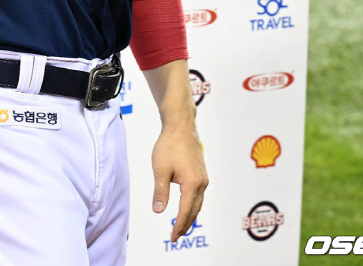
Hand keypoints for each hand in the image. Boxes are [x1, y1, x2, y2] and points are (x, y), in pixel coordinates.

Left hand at [151, 127, 208, 242]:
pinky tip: (187, 205)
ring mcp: (203, 176)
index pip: (185, 212)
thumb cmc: (169, 145)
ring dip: (190, 215)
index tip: (173, 237)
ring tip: (181, 225)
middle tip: (176, 235)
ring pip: (198, 202)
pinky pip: (199, 193)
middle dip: (186, 224)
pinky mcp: (201, 171)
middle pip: (195, 210)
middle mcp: (201, 182)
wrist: (180, 125)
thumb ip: (160, 192)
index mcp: (192, 184)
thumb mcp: (160, 170)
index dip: (179, 226)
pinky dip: (193, 204)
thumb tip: (158, 211)